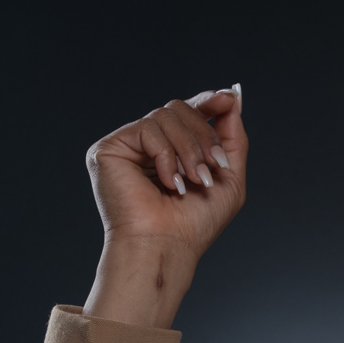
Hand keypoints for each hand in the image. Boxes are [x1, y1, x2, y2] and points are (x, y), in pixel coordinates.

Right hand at [83, 88, 246, 326]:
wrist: (167, 246)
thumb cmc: (195, 224)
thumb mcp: (228, 178)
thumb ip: (233, 137)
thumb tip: (232, 96)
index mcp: (172, 151)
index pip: (187, 112)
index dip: (207, 102)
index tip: (226, 99)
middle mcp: (148, 145)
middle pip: (179, 108)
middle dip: (204, 137)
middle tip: (211, 170)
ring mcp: (128, 146)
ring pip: (165, 115)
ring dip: (189, 150)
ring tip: (192, 181)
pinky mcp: (110, 148)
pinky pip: (148, 128)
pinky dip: (166, 156)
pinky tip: (168, 182)